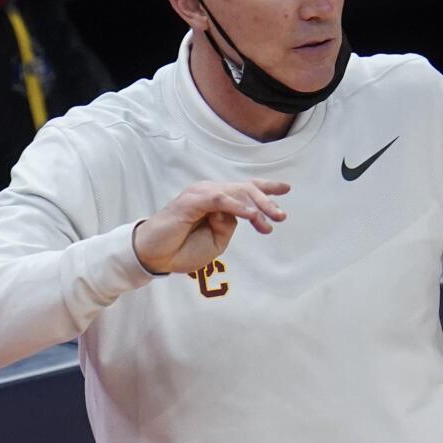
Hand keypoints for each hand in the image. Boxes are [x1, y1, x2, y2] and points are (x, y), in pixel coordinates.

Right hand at [133, 179, 289, 273]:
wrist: (155, 255)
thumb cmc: (182, 248)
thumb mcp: (216, 241)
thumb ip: (228, 226)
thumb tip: (239, 213)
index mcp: (217, 202)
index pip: (245, 189)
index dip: (266, 187)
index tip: (287, 188)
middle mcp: (210, 193)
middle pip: (245, 189)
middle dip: (266, 201)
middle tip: (281, 216)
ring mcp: (201, 195)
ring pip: (236, 192)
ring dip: (256, 206)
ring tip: (270, 220)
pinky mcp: (192, 201)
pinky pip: (220, 200)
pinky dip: (238, 207)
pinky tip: (251, 216)